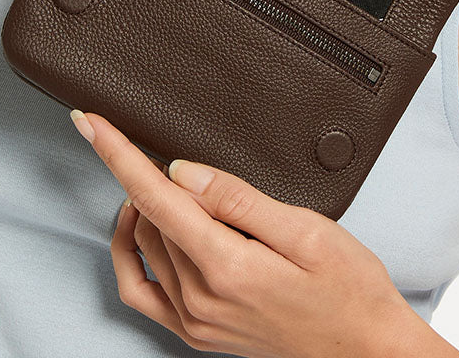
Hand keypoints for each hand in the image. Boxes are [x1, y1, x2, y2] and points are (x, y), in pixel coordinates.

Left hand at [70, 109, 418, 357]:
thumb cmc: (350, 289)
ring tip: (175, 182)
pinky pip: (142, 291)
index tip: (92, 123)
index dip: (118, 154)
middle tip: (169, 148)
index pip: (155, 196)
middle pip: (148, 217)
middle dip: (145, 174)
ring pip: (145, 246)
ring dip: (145, 206)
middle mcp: (201, 299)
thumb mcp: (306, 230)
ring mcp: (196, 321)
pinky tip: (145, 229)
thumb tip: (183, 172)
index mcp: (226, 267)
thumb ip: (238, 199)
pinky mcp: (197, 333)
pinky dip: (133, 253)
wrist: (367, 350)